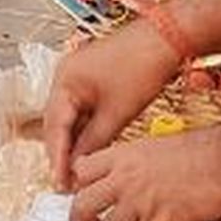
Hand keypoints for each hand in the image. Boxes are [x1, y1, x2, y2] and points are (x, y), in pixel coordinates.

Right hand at [43, 19, 180, 189]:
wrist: (166, 37)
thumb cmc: (142, 66)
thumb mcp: (117, 113)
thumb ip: (94, 141)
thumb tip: (80, 166)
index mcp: (64, 81)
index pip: (54, 128)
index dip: (57, 159)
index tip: (60, 183)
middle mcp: (65, 76)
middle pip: (56, 123)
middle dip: (61, 153)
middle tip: (66, 182)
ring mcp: (77, 75)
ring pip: (69, 117)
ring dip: (73, 142)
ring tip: (78, 170)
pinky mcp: (92, 77)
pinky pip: (81, 108)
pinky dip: (84, 128)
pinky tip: (90, 147)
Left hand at [67, 130, 220, 220]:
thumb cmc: (203, 150)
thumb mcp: (158, 146)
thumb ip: (136, 163)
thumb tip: (129, 177)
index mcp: (124, 155)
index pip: (82, 170)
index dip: (81, 186)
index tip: (87, 195)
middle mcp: (126, 178)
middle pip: (83, 204)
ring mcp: (140, 201)